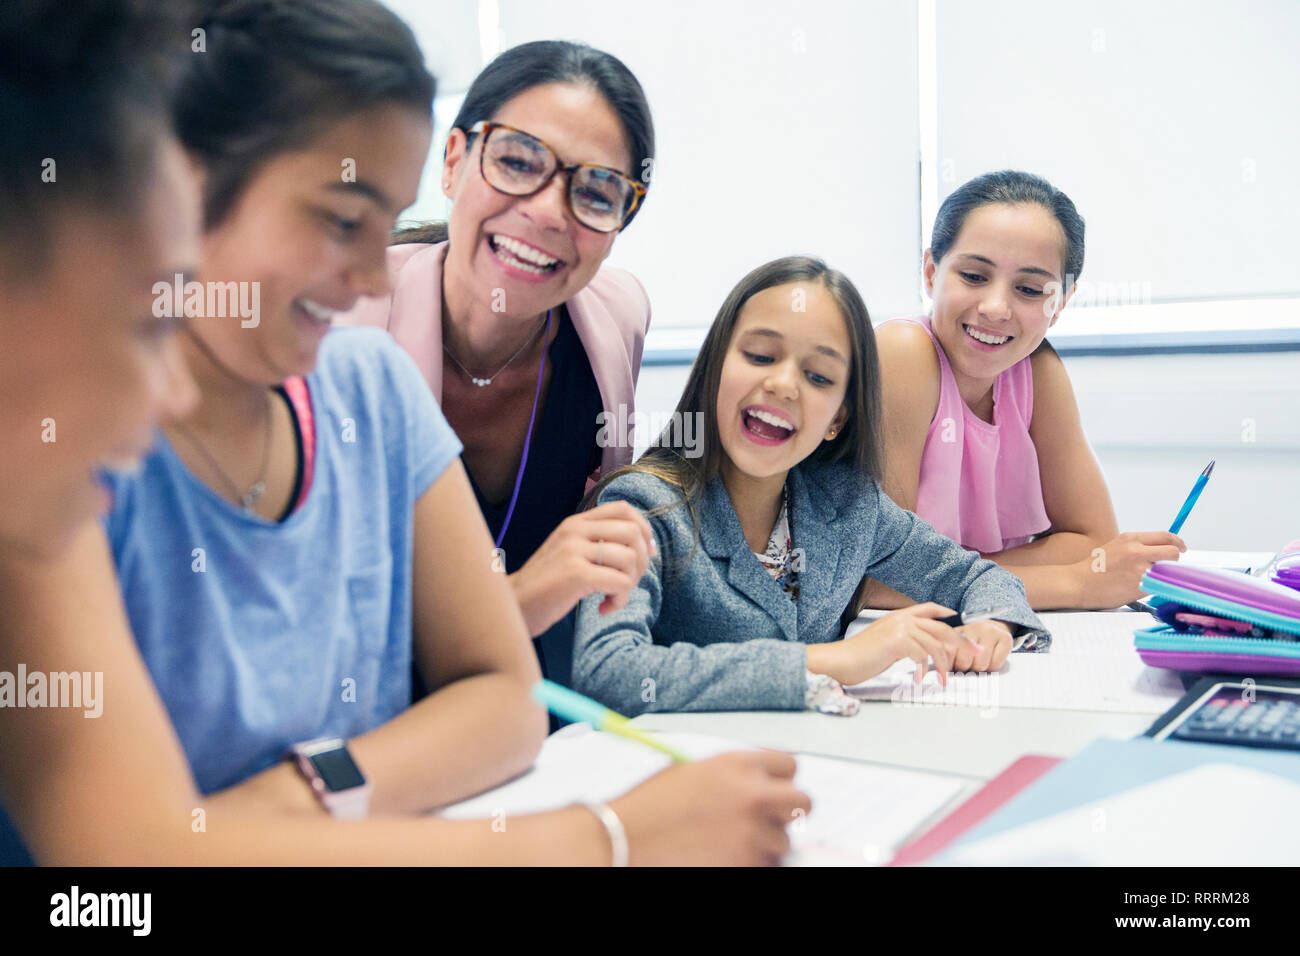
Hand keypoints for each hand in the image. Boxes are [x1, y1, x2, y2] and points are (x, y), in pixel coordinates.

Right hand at [509, 502, 656, 635]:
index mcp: (575, 523)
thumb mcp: (569, 553)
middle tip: (628, 583)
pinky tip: (603, 608)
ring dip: (630, 584)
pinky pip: (620, 582)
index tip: (647, 552)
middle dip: (641, 562)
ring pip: (630, 559)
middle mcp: (575, 530)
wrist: (514, 606)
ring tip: (612, 597)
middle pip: (633, 532)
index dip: (644, 529)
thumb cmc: (547, 585)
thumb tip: (644, 546)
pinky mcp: (576, 574)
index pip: (623, 508)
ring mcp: (574, 550)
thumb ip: (597, 543)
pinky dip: (619, 600)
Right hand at [608, 750, 810, 865]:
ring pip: (784, 840)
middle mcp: (751, 794)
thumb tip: (754, 786)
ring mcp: (751, 832)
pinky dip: (751, 862)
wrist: (626, 838)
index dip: (780, 779)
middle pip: (802, 801)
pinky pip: (766, 864)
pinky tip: (725, 855)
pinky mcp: (746, 863)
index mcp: (737, 764)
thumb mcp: (691, 772)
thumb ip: (729, 776)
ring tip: (734, 842)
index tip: (774, 789)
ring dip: (766, 843)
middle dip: (789, 812)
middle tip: (771, 819)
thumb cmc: (649, 806)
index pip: (789, 765)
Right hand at [807, 603, 973, 686]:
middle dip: (961, 641)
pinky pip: (922, 656)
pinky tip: (920, 680)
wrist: (843, 660)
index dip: (946, 612)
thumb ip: (904, 640)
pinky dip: (924, 670)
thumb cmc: (862, 655)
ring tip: (944, 679)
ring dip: (944, 665)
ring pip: (935, 645)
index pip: (929, 608)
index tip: (959, 619)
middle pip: (940, 627)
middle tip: (975, 653)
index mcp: (899, 616)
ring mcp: (900, 628)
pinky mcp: (897, 641)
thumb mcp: (886, 642)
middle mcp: (902, 619)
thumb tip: (922, 650)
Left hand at [951, 620, 1013, 671]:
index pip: (947, 652)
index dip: (948, 665)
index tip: (950, 668)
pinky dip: (993, 667)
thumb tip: (942, 670)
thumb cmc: (970, 638)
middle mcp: (973, 627)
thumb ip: (946, 652)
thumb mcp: (954, 641)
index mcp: (956, 627)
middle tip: (966, 664)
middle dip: (964, 668)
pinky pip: (995, 664)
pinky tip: (990, 659)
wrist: (993, 625)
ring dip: (978, 668)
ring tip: (978, 661)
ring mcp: (990, 631)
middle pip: (963, 662)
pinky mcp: (1005, 638)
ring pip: (980, 665)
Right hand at [1073, 531, 1185, 607]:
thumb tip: (1160, 551)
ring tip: (1147, 580)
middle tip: (1168, 567)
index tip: (1181, 548)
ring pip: (1167, 570)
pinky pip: (1158, 585)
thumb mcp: (1116, 547)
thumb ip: (1137, 547)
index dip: (1177, 543)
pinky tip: (1140, 588)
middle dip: (1173, 561)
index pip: (1165, 536)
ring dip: (1162, 575)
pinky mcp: (1139, 586)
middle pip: (1172, 553)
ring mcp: (1139, 569)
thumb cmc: (1094, 568)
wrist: (1077, 583)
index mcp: (1130, 538)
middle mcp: (1136, 551)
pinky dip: (1154, 587)